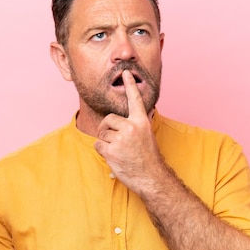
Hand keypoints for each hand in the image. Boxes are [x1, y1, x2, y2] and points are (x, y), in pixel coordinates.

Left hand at [94, 70, 166, 193]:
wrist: (151, 177)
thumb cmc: (148, 157)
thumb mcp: (147, 135)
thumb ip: (142, 122)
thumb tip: (147, 111)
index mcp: (141, 122)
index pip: (135, 99)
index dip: (130, 85)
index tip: (125, 72)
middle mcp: (131, 127)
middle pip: (108, 119)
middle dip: (107, 129)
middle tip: (115, 141)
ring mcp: (121, 139)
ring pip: (102, 133)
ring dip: (106, 143)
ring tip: (119, 151)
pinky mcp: (112, 150)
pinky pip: (98, 145)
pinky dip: (102, 151)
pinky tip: (114, 157)